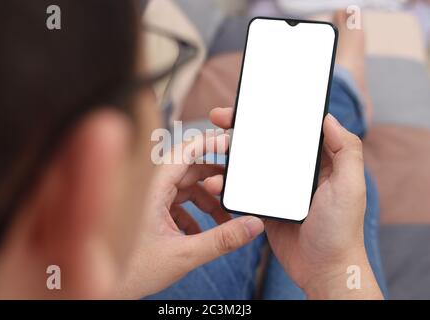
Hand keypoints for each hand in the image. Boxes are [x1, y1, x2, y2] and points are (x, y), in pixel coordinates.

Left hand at [119, 133, 263, 298]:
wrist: (101, 291)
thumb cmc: (129, 271)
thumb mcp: (183, 255)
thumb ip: (221, 240)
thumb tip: (252, 226)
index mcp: (151, 187)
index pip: (184, 151)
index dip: (209, 143)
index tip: (230, 144)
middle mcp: (148, 188)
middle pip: (189, 171)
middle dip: (215, 183)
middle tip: (235, 193)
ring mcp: (147, 200)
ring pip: (184, 190)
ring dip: (206, 203)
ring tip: (224, 223)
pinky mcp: (148, 213)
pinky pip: (176, 204)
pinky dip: (192, 215)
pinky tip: (200, 234)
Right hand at [208, 107, 382, 299]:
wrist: (322, 269)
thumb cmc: (340, 229)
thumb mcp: (350, 186)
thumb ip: (346, 150)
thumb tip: (328, 118)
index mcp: (316, 161)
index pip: (290, 129)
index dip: (270, 114)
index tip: (249, 104)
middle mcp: (295, 171)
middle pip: (264, 141)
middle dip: (240, 128)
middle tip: (218, 117)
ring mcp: (277, 188)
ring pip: (249, 164)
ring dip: (228, 156)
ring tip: (208, 150)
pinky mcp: (264, 205)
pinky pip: (243, 189)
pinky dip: (227, 184)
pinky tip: (214, 183)